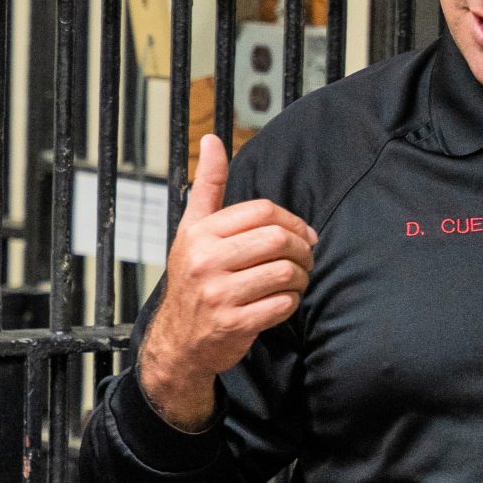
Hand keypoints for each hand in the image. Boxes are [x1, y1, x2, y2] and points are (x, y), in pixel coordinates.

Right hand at [139, 134, 316, 429]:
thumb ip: (208, 185)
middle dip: (302, 249)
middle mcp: (205, 261)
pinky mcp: (234, 323)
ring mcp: (218, 294)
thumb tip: (212, 141)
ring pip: (285, 272)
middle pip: (278, 240)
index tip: (301, 234)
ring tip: (296, 280)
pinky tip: (282, 300)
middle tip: (304, 258)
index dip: (292, 221)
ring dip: (301, 277)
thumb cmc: (192, 278)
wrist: (178, 341)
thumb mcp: (193, 230)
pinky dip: (291, 302)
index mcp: (199, 233)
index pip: (263, 212)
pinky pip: (282, 304)